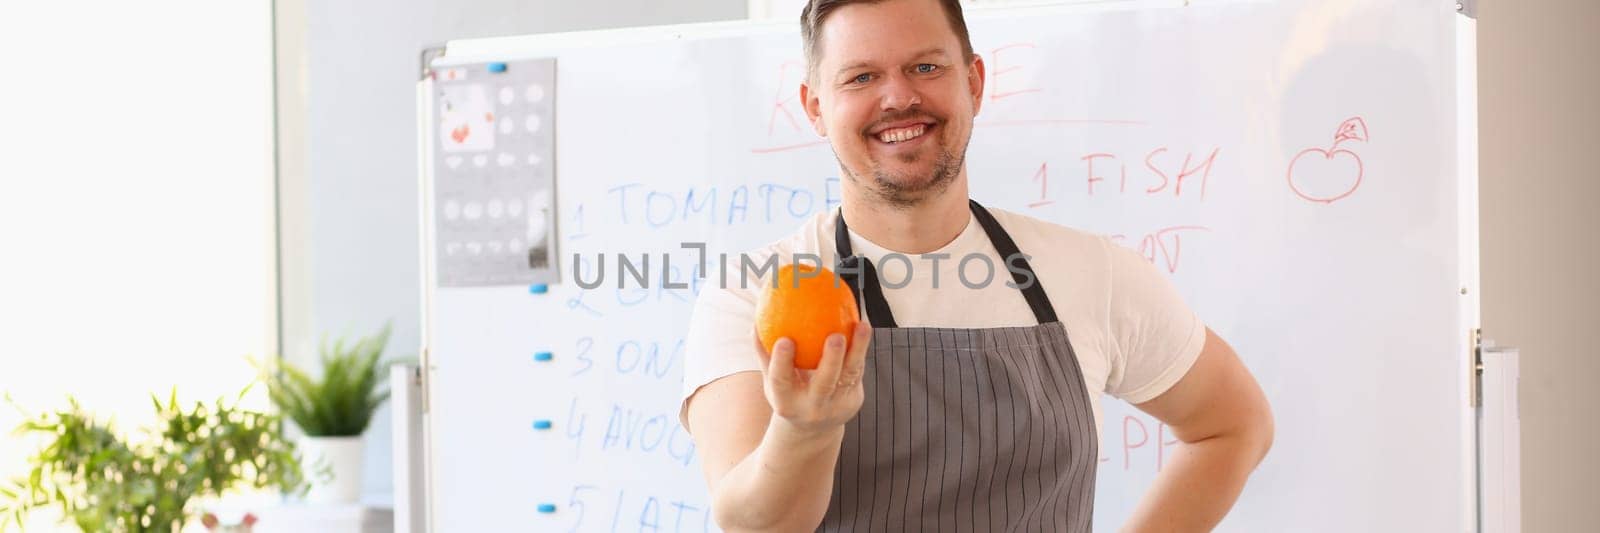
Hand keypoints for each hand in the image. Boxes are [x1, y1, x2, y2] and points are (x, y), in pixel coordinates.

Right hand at [753, 322, 872, 436]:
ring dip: (857, 349)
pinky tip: (863, 327)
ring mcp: (836, 405)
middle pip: (823, 383)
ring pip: (849, 375)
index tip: (784, 339)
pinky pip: (858, 370)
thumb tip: (754, 323)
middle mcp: (812, 406)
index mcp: (786, 402)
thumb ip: (764, 354)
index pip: (781, 380)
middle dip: (831, 360)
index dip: (781, 361)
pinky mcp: (853, 399)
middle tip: (835, 336)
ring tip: (862, 326)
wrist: (814, 428)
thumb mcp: (773, 382)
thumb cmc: (788, 393)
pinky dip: (861, 349)